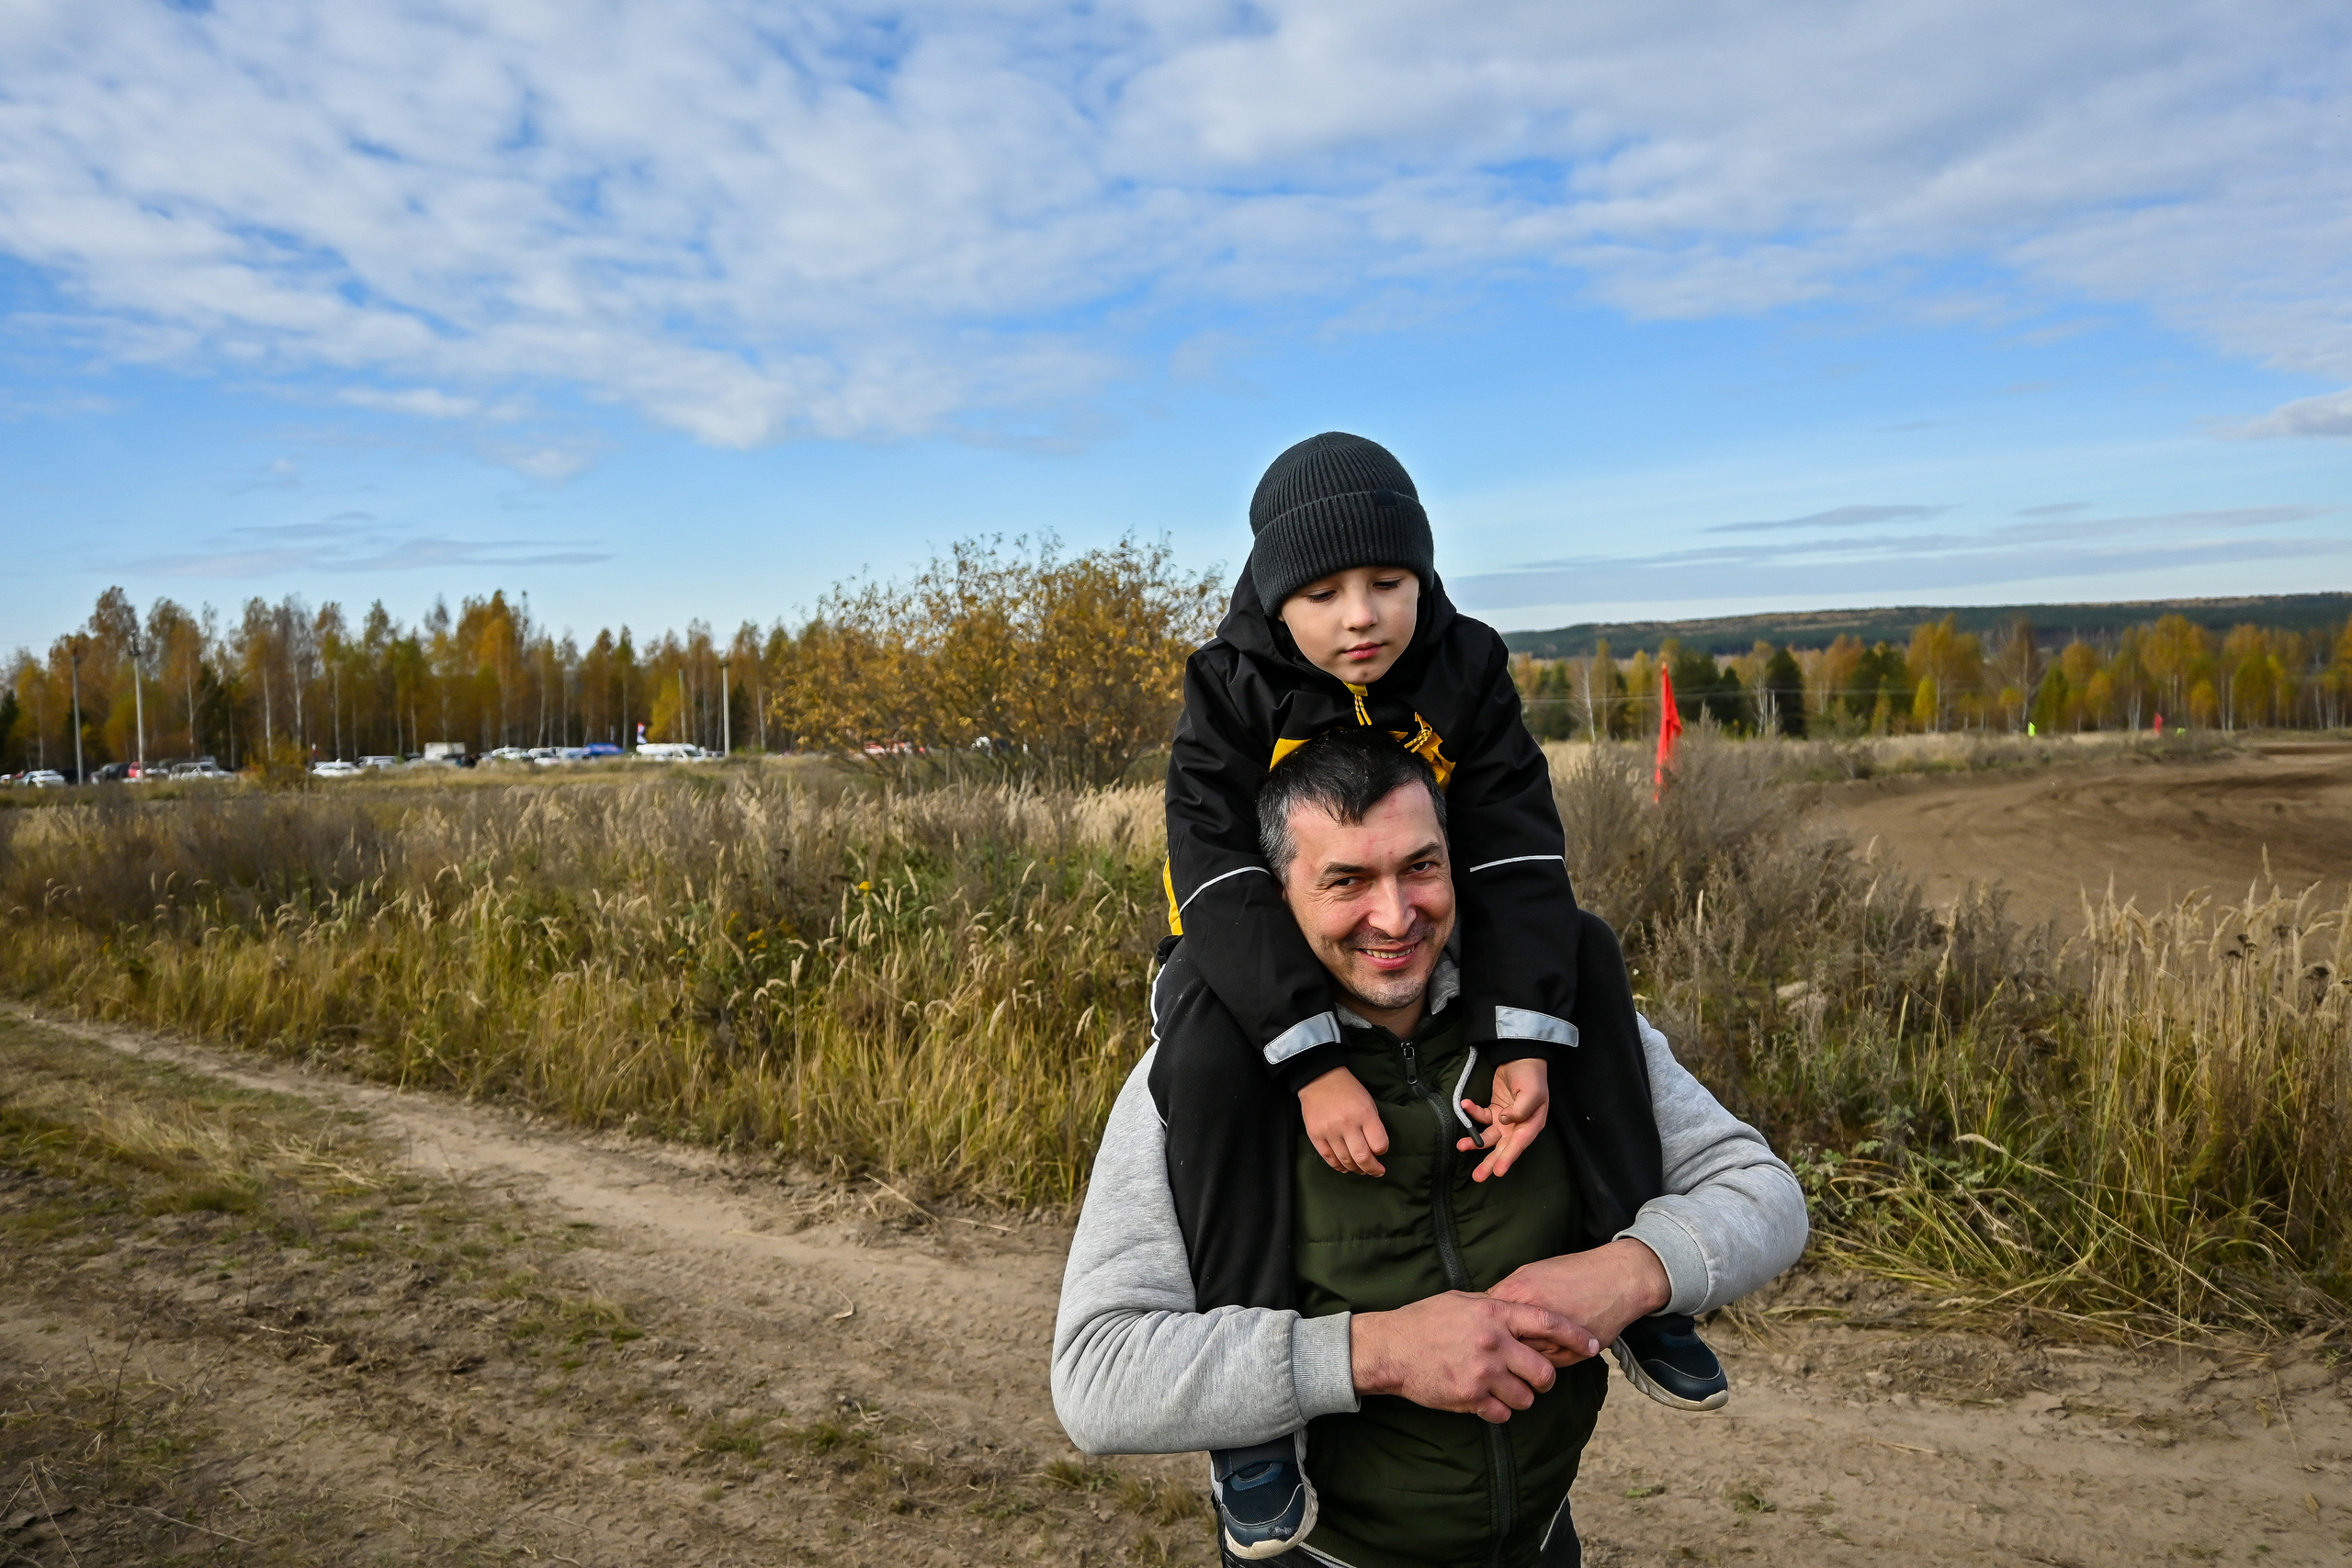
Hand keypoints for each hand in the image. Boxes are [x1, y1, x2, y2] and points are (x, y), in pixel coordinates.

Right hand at [1301, 1067, 1388, 1176]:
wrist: (1319, 1079)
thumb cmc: (1348, 1090)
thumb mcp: (1368, 1102)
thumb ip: (1373, 1125)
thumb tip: (1375, 1149)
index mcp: (1364, 1114)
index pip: (1379, 1145)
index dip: (1382, 1151)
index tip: (1380, 1151)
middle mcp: (1347, 1124)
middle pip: (1362, 1158)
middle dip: (1372, 1169)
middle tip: (1377, 1171)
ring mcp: (1329, 1131)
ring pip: (1345, 1161)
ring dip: (1356, 1169)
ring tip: (1360, 1169)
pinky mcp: (1315, 1135)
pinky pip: (1328, 1158)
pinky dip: (1338, 1166)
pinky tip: (1345, 1167)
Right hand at [1350, 1292, 1601, 1421]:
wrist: (1390, 1348)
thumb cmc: (1424, 1320)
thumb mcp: (1461, 1301)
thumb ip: (1493, 1306)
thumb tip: (1518, 1309)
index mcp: (1494, 1314)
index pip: (1548, 1323)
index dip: (1576, 1336)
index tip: (1593, 1345)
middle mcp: (1493, 1343)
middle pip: (1544, 1372)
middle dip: (1545, 1379)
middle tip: (1537, 1379)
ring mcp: (1482, 1373)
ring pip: (1526, 1398)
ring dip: (1521, 1397)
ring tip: (1506, 1389)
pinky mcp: (1469, 1397)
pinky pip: (1502, 1414)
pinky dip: (1499, 1410)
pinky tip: (1487, 1400)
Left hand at [1458, 1057, 1549, 1181]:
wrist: (1521, 1057)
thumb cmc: (1531, 1076)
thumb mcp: (1531, 1091)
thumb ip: (1520, 1109)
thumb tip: (1504, 1121)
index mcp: (1531, 1124)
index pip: (1519, 1144)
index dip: (1508, 1158)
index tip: (1498, 1172)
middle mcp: (1518, 1126)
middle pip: (1503, 1147)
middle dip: (1490, 1162)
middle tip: (1478, 1177)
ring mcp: (1505, 1119)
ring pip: (1489, 1137)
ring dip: (1475, 1142)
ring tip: (1461, 1147)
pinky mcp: (1494, 1110)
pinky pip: (1481, 1117)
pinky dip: (1472, 1113)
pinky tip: (1465, 1105)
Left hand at [1486, 1239, 1671, 1348]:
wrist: (1618, 1279)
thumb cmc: (1575, 1272)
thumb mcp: (1533, 1271)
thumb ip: (1509, 1291)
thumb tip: (1486, 1307)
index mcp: (1520, 1292)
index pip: (1486, 1318)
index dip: (1481, 1326)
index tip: (1477, 1331)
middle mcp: (1533, 1316)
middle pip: (1501, 1342)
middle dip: (1496, 1347)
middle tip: (1489, 1350)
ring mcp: (1552, 1337)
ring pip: (1522, 1359)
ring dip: (1516, 1359)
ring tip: (1510, 1357)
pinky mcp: (1570, 1354)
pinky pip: (1544, 1365)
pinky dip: (1539, 1363)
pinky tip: (1537, 1357)